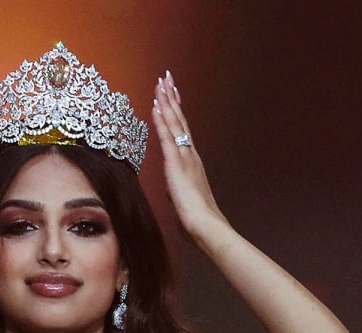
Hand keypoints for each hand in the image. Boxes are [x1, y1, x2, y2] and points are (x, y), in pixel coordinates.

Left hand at [151, 71, 226, 240]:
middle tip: (166, 78)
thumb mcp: (183, 199)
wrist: (205, 225)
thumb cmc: (196, 218)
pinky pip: (167, 137)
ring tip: (161, 84)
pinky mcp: (175, 164)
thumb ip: (177, 189)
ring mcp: (184, 157)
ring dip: (166, 102)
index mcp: (192, 162)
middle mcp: (190, 155)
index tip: (172, 95)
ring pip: (174, 123)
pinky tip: (156, 106)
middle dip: (172, 98)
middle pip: (180, 120)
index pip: (182, 131)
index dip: (176, 112)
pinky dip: (161, 120)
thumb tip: (172, 187)